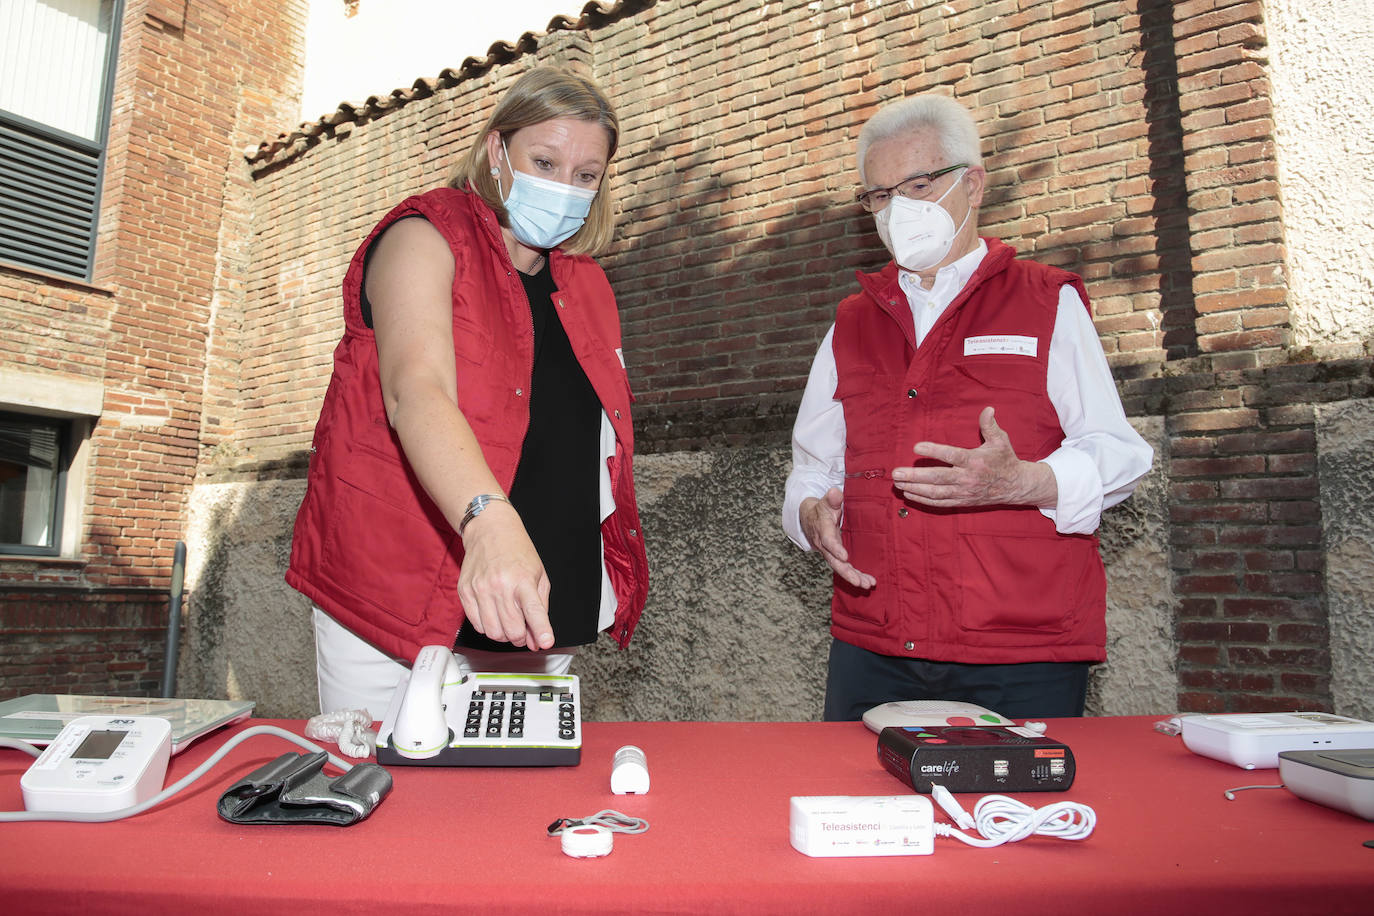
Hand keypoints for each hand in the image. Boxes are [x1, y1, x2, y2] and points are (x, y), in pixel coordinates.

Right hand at [455, 502, 554, 649]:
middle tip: (524, 631)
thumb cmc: (517, 551)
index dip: (541, 630)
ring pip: (493, 632)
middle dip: (521, 638)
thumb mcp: (539, 574)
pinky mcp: (465, 592)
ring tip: (509, 623)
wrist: (490, 530)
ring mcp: (480, 589)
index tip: (546, 642)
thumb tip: (538, 638)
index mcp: (523, 580)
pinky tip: (494, 615)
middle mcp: (500, 585)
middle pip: (512, 630)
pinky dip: (488, 627)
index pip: (534, 611)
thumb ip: (541, 608)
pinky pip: (477, 625)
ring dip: (504, 635)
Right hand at [799, 487, 875, 589]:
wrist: (809, 518)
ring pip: (840, 568)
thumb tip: (835, 493)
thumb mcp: (825, 502)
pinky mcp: (836, 557)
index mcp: (823, 531)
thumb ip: (831, 499)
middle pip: (835, 562)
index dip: (836, 549)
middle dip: (847, 573)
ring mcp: (830, 553)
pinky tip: (868, 582)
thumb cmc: (821, 509)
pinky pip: (845, 568)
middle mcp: (825, 546)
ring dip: (854, 577)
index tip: (845, 556)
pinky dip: (856, 576)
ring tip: (867, 585)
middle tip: (859, 582)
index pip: (828, 541)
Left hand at [892, 406, 1056, 508]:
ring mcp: (963, 492)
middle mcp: (967, 478)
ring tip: (897, 482)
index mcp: (975, 460)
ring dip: (914, 488)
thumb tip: (988, 409)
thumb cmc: (1005, 460)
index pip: (951, 456)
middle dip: (915, 476)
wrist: (1016, 486)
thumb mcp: (1000, 440)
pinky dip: (923, 500)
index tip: (916, 447)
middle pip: (938, 478)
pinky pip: (939, 503)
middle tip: (896, 472)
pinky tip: (909, 494)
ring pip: (935, 492)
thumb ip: (990, 425)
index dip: (934, 451)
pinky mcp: (962, 501)